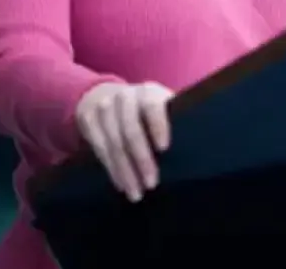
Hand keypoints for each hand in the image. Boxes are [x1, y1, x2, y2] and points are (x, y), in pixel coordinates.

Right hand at [74, 81, 173, 201]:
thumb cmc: (145, 108)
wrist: (105, 94)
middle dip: (141, 160)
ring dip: (125, 171)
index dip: (159, 126)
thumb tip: (197, 148)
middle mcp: (125, 97)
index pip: (153, 107)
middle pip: (131, 131)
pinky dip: (112, 169)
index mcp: (148, 92)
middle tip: (151, 184)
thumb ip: (174, 119)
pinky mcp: (88, 119)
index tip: (165, 149)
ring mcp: (104, 107)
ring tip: (136, 193)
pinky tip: (121, 184)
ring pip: (114, 144)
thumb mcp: (161, 105)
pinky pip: (100, 149)